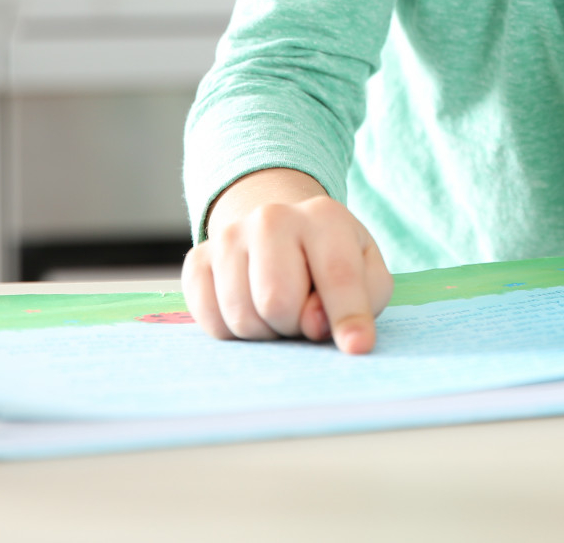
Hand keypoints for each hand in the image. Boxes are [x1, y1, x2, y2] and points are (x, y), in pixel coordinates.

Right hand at [182, 168, 392, 353]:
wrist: (280, 233)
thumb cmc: (330, 262)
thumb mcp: (366, 274)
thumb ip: (360, 299)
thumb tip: (316, 325)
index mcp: (323, 216)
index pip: (337, 274)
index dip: (348, 316)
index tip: (357, 346)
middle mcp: (271, 218)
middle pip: (277, 302)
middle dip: (295, 325)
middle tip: (304, 314)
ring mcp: (228, 236)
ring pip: (242, 317)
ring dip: (266, 331)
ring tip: (279, 310)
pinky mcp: (197, 260)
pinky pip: (212, 322)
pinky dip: (234, 331)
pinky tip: (250, 308)